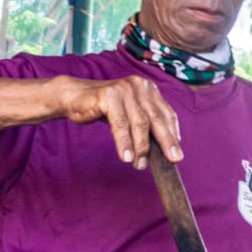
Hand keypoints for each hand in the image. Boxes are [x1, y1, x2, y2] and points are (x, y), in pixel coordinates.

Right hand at [60, 75, 182, 169]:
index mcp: (148, 89)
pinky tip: (125, 157)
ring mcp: (124, 88)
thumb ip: (145, 125)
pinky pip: (120, 124)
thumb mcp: (130, 114)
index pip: (167, 114)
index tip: (177, 153)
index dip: (173, 134)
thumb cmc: (105, 108)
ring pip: (139, 122)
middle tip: (173, 160)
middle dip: (166, 141)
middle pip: (156, 118)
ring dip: (142, 147)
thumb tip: (164, 150)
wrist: (74, 97)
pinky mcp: (109, 95)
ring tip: (140, 165)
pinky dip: (124, 142)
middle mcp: (139, 86)